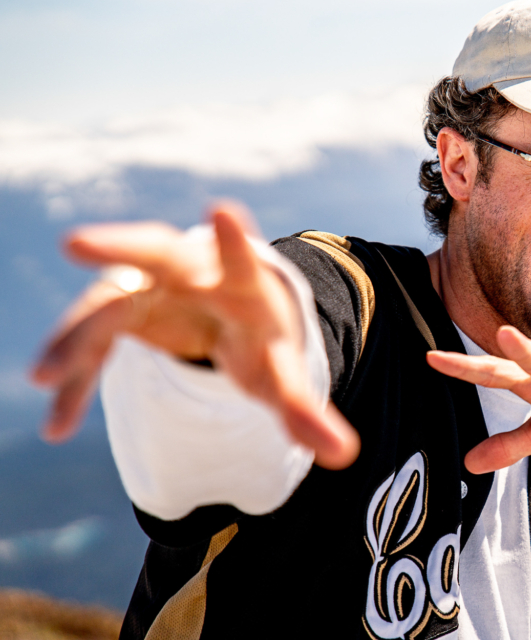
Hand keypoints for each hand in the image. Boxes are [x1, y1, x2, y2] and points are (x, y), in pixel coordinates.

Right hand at [30, 202, 358, 468]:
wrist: (227, 315)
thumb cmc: (259, 340)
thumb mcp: (281, 375)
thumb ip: (305, 413)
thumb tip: (346, 458)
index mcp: (242, 283)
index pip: (240, 258)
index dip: (233, 240)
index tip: (222, 211)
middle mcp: (190, 273)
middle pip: (156, 252)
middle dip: (121, 244)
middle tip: (75, 242)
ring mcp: (149, 287)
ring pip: (106, 302)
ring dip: (75, 337)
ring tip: (44, 376)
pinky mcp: (120, 312)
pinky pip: (90, 344)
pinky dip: (74, 379)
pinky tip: (57, 423)